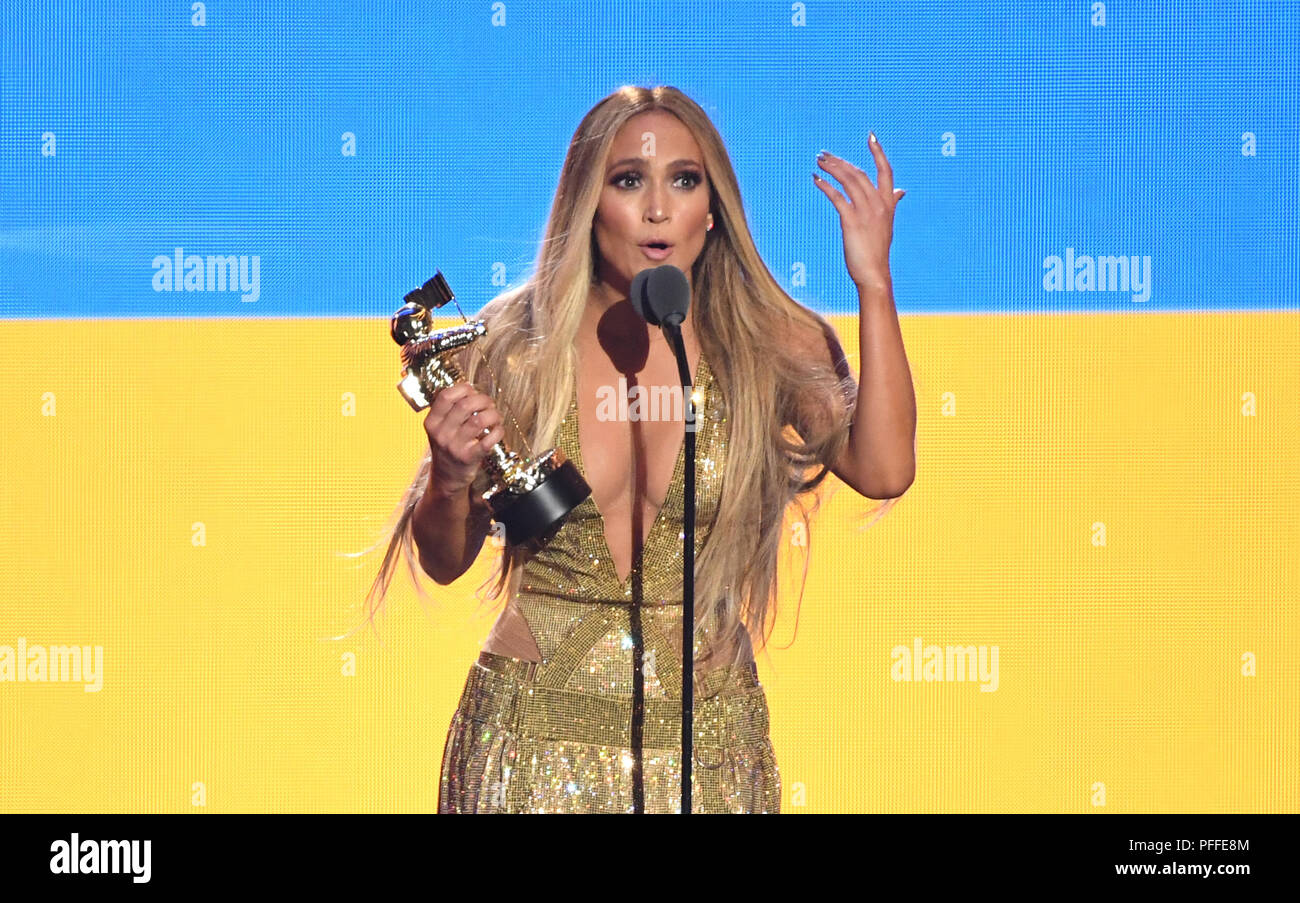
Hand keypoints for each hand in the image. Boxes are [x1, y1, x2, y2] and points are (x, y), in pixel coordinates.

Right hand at [422, 382, 504, 498]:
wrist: (447, 478)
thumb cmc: (448, 448)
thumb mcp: (439, 428)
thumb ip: (449, 410)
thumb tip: (469, 388)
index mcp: (432, 422)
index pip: (445, 396)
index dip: (463, 389)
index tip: (472, 391)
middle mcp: (441, 434)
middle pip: (465, 405)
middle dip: (483, 399)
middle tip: (489, 404)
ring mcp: (455, 447)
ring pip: (479, 420)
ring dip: (493, 414)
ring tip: (495, 416)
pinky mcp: (470, 458)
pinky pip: (489, 440)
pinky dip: (498, 431)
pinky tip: (498, 430)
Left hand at [812, 132, 903, 291]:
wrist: (874, 274)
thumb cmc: (877, 251)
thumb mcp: (887, 224)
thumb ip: (892, 203)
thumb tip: (901, 191)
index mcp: (888, 203)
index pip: (886, 171)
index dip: (878, 152)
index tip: (871, 136)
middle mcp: (879, 204)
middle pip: (859, 172)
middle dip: (840, 161)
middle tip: (824, 154)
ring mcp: (866, 212)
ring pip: (848, 180)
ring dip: (831, 168)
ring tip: (819, 162)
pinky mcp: (851, 221)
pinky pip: (837, 196)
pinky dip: (825, 186)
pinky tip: (816, 180)